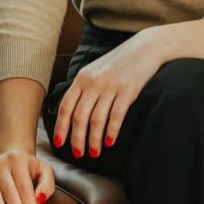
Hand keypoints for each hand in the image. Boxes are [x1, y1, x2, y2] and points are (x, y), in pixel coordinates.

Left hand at [52, 28, 167, 158]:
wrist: (144, 48)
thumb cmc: (118, 63)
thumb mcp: (95, 71)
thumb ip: (84, 88)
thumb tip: (72, 112)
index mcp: (82, 78)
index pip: (66, 106)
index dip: (61, 126)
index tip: (59, 143)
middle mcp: (92, 82)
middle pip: (79, 116)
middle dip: (76, 138)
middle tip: (78, 154)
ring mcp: (110, 87)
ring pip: (96, 120)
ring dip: (93, 140)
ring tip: (94, 153)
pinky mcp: (127, 91)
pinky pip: (116, 116)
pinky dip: (111, 131)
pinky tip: (109, 142)